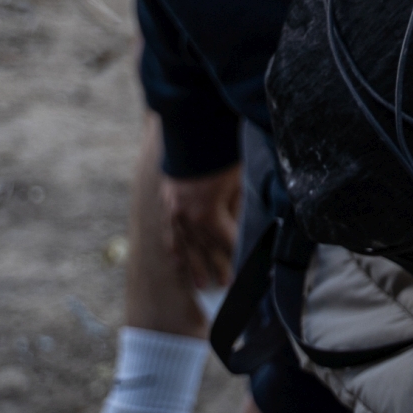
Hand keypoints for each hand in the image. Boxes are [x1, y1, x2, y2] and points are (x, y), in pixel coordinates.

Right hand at [158, 166, 241, 292]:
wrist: (193, 127)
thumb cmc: (221, 154)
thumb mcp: (237, 182)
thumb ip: (237, 208)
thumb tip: (241, 228)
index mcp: (206, 214)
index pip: (226, 242)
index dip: (237, 256)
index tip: (245, 271)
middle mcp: (186, 217)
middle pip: (204, 249)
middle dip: (216, 267)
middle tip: (224, 285)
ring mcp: (173, 210)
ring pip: (184, 245)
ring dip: (192, 265)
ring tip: (199, 284)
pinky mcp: (167, 201)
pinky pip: (170, 230)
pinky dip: (175, 246)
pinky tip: (176, 259)